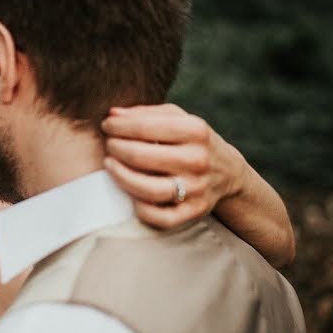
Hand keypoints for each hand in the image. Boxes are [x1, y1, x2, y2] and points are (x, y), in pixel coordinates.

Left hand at [101, 103, 245, 228]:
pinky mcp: (195, 211)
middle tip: (108, 146)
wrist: (226, 172)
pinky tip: (130, 194)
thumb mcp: (178, 118)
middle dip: (116, 149)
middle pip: (142, 157)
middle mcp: (198, 159)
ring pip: (149, 190)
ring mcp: (197, 188)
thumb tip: (112, 115)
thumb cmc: (190, 140)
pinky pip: (162, 218)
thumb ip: (146, 114)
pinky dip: (140, 209)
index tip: (106, 126)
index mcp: (196, 130)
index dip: (118, 127)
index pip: (145, 127)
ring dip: (121, 177)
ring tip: (110, 165)